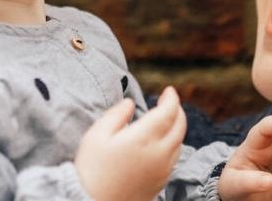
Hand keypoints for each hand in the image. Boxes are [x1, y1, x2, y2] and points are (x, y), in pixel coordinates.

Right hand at [75, 86, 186, 200]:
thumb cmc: (91, 169)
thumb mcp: (97, 135)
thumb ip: (116, 114)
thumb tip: (130, 103)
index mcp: (144, 138)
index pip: (168, 112)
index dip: (172, 98)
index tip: (168, 90)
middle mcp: (159, 154)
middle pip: (180, 126)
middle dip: (177, 109)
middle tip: (168, 100)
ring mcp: (162, 170)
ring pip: (180, 142)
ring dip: (177, 126)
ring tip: (166, 118)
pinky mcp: (160, 183)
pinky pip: (174, 157)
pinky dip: (174, 143)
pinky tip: (162, 141)